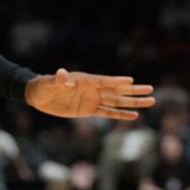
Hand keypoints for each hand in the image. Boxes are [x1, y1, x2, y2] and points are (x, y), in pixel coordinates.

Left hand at [24, 68, 154, 118]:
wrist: (39, 96)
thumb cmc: (44, 85)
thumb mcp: (50, 82)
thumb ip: (58, 79)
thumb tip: (62, 74)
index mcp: (86, 80)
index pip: (105, 81)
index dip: (117, 82)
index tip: (131, 81)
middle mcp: (93, 89)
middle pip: (117, 90)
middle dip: (134, 91)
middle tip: (151, 89)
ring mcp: (93, 99)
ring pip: (117, 101)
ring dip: (133, 102)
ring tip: (150, 101)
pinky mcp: (90, 110)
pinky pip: (108, 113)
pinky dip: (121, 114)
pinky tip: (134, 116)